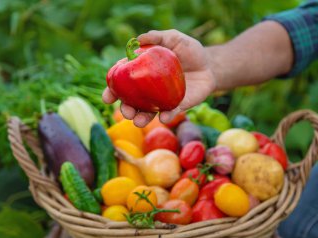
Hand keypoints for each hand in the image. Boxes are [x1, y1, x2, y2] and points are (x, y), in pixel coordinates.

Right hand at [102, 29, 216, 126]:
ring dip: (141, 118)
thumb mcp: (174, 38)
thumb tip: (139, 39)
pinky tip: (165, 117)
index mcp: (142, 72)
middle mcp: (148, 89)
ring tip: (138, 121)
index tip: (107, 97)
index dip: (113, 89)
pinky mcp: (178, 106)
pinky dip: (166, 116)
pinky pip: (170, 113)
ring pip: (147, 112)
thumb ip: (158, 37)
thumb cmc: (188, 51)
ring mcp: (162, 100)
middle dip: (125, 108)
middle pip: (132, 101)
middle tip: (126, 112)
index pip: (123, 81)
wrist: (209, 65)